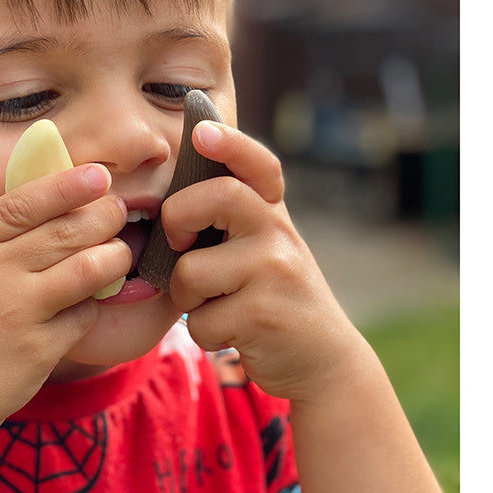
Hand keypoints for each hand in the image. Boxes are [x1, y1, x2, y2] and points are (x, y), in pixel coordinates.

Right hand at [0, 164, 129, 450]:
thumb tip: (42, 216)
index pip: (23, 202)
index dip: (65, 184)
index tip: (97, 174)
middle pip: (65, 230)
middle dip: (104, 215)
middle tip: (119, 212)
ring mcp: (16, 312)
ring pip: (89, 267)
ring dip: (115, 256)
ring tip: (119, 254)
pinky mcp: (39, 350)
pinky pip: (85, 314)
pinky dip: (93, 306)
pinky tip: (88, 305)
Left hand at [161, 122, 362, 401]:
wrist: (323, 361)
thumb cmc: (274, 300)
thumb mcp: (264, 250)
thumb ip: (233, 222)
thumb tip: (169, 198)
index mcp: (274, 214)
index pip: (257, 166)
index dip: (231, 144)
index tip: (202, 131)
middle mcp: (279, 234)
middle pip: (216, 197)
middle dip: (177, 219)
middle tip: (180, 244)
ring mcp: (274, 272)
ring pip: (190, 272)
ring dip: (187, 298)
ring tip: (216, 306)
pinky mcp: (262, 314)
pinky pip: (199, 320)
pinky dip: (204, 333)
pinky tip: (232, 334)